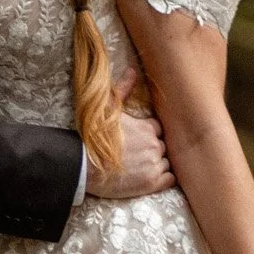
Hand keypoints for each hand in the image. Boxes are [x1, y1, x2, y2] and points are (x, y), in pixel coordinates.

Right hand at [86, 71, 173, 199]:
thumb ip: (122, 89)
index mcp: (147, 128)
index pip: (158, 130)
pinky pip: (170, 179)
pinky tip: (149, 176)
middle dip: (152, 149)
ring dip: (157, 164)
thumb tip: (132, 71)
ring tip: (140, 166)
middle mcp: (154, 145)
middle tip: (136, 154)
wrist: (83, 166)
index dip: (148, 134)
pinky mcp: (151, 183)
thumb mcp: (106, 109)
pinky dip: (163, 178)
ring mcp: (153, 165)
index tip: (137, 140)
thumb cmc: (94, 138)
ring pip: (166, 162)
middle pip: (162, 146)